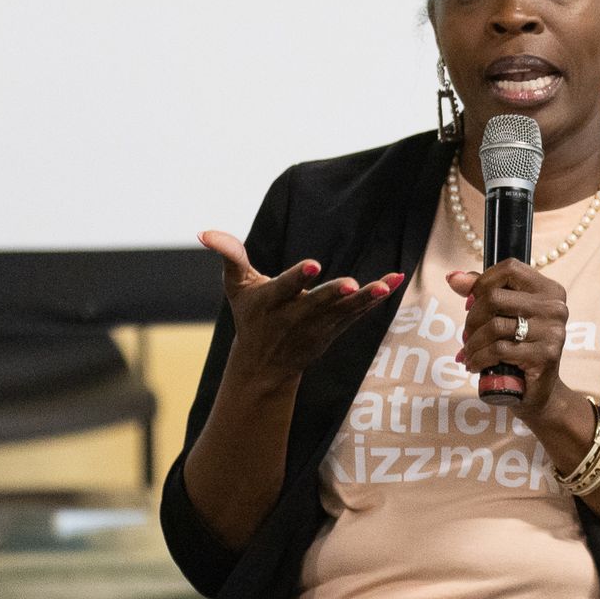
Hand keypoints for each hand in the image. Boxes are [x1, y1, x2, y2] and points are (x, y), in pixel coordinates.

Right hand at [198, 230, 400, 381]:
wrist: (263, 366)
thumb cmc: (250, 316)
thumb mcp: (236, 288)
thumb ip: (230, 256)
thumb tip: (205, 232)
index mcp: (270, 303)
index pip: (285, 288)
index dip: (298, 278)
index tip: (314, 265)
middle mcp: (295, 317)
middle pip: (317, 304)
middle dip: (332, 295)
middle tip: (349, 283)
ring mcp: (318, 327)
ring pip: (344, 311)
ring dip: (365, 298)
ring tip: (385, 285)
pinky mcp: (335, 330)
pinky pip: (357, 314)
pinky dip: (375, 300)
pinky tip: (395, 281)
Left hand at [448, 262, 571, 419]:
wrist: (540, 391)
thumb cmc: (520, 348)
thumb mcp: (506, 316)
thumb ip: (484, 293)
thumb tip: (454, 278)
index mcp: (549, 290)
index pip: (509, 268)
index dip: (482, 282)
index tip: (472, 301)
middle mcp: (555, 307)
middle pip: (495, 298)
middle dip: (472, 318)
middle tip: (468, 335)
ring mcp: (552, 331)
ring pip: (494, 326)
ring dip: (472, 343)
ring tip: (468, 353)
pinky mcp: (545, 356)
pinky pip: (498, 350)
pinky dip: (479, 358)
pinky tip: (475, 365)